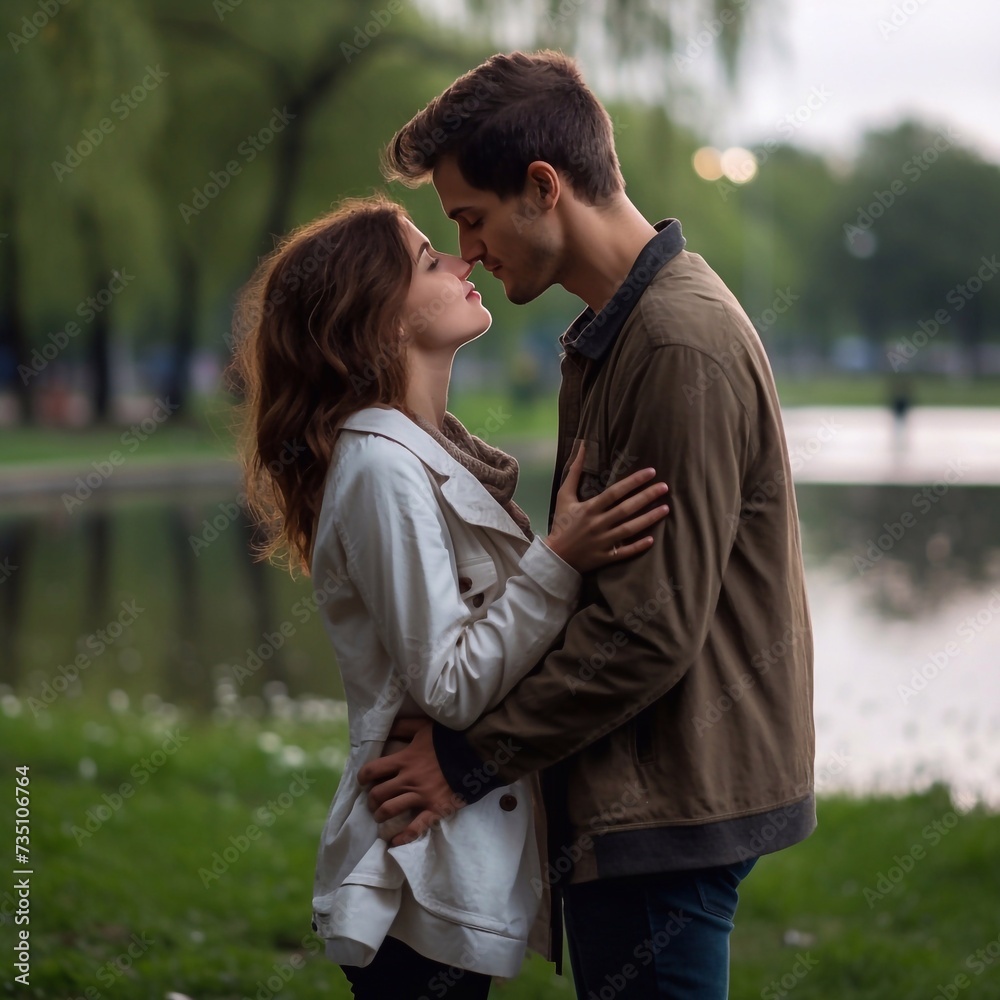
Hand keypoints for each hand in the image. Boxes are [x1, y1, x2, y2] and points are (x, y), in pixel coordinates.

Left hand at [357, 718, 465, 846]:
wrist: (474, 753)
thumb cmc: (448, 739)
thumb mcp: (423, 727)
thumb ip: (403, 726)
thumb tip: (386, 728)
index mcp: (404, 759)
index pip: (373, 770)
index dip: (363, 777)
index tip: (363, 780)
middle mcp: (408, 779)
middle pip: (378, 793)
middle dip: (371, 799)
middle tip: (372, 801)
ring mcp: (421, 796)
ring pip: (390, 810)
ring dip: (380, 815)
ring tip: (380, 816)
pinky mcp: (435, 808)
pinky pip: (416, 827)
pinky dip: (403, 837)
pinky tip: (394, 842)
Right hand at [544, 446, 669, 572]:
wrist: (555, 556)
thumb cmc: (562, 522)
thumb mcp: (564, 496)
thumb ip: (574, 472)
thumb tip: (582, 447)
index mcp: (589, 508)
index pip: (615, 492)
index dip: (634, 481)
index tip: (651, 472)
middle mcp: (597, 524)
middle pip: (626, 509)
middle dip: (646, 497)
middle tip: (664, 487)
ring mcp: (602, 541)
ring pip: (629, 529)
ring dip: (649, 519)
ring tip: (666, 509)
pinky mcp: (605, 557)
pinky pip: (625, 552)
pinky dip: (638, 546)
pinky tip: (652, 539)